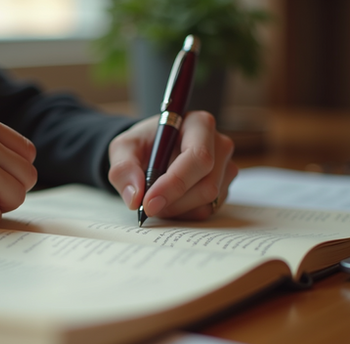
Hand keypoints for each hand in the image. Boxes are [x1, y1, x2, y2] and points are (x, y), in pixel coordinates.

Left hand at [108, 110, 236, 219]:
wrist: (153, 151)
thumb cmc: (143, 144)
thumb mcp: (123, 148)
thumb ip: (123, 168)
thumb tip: (135, 197)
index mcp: (200, 124)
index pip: (198, 158)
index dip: (175, 184)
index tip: (149, 202)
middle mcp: (220, 145)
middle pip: (207, 185)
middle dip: (173, 201)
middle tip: (147, 205)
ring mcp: (226, 168)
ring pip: (207, 202)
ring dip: (176, 208)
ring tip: (156, 198)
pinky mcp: (224, 188)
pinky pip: (207, 211)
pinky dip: (183, 213)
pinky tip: (169, 201)